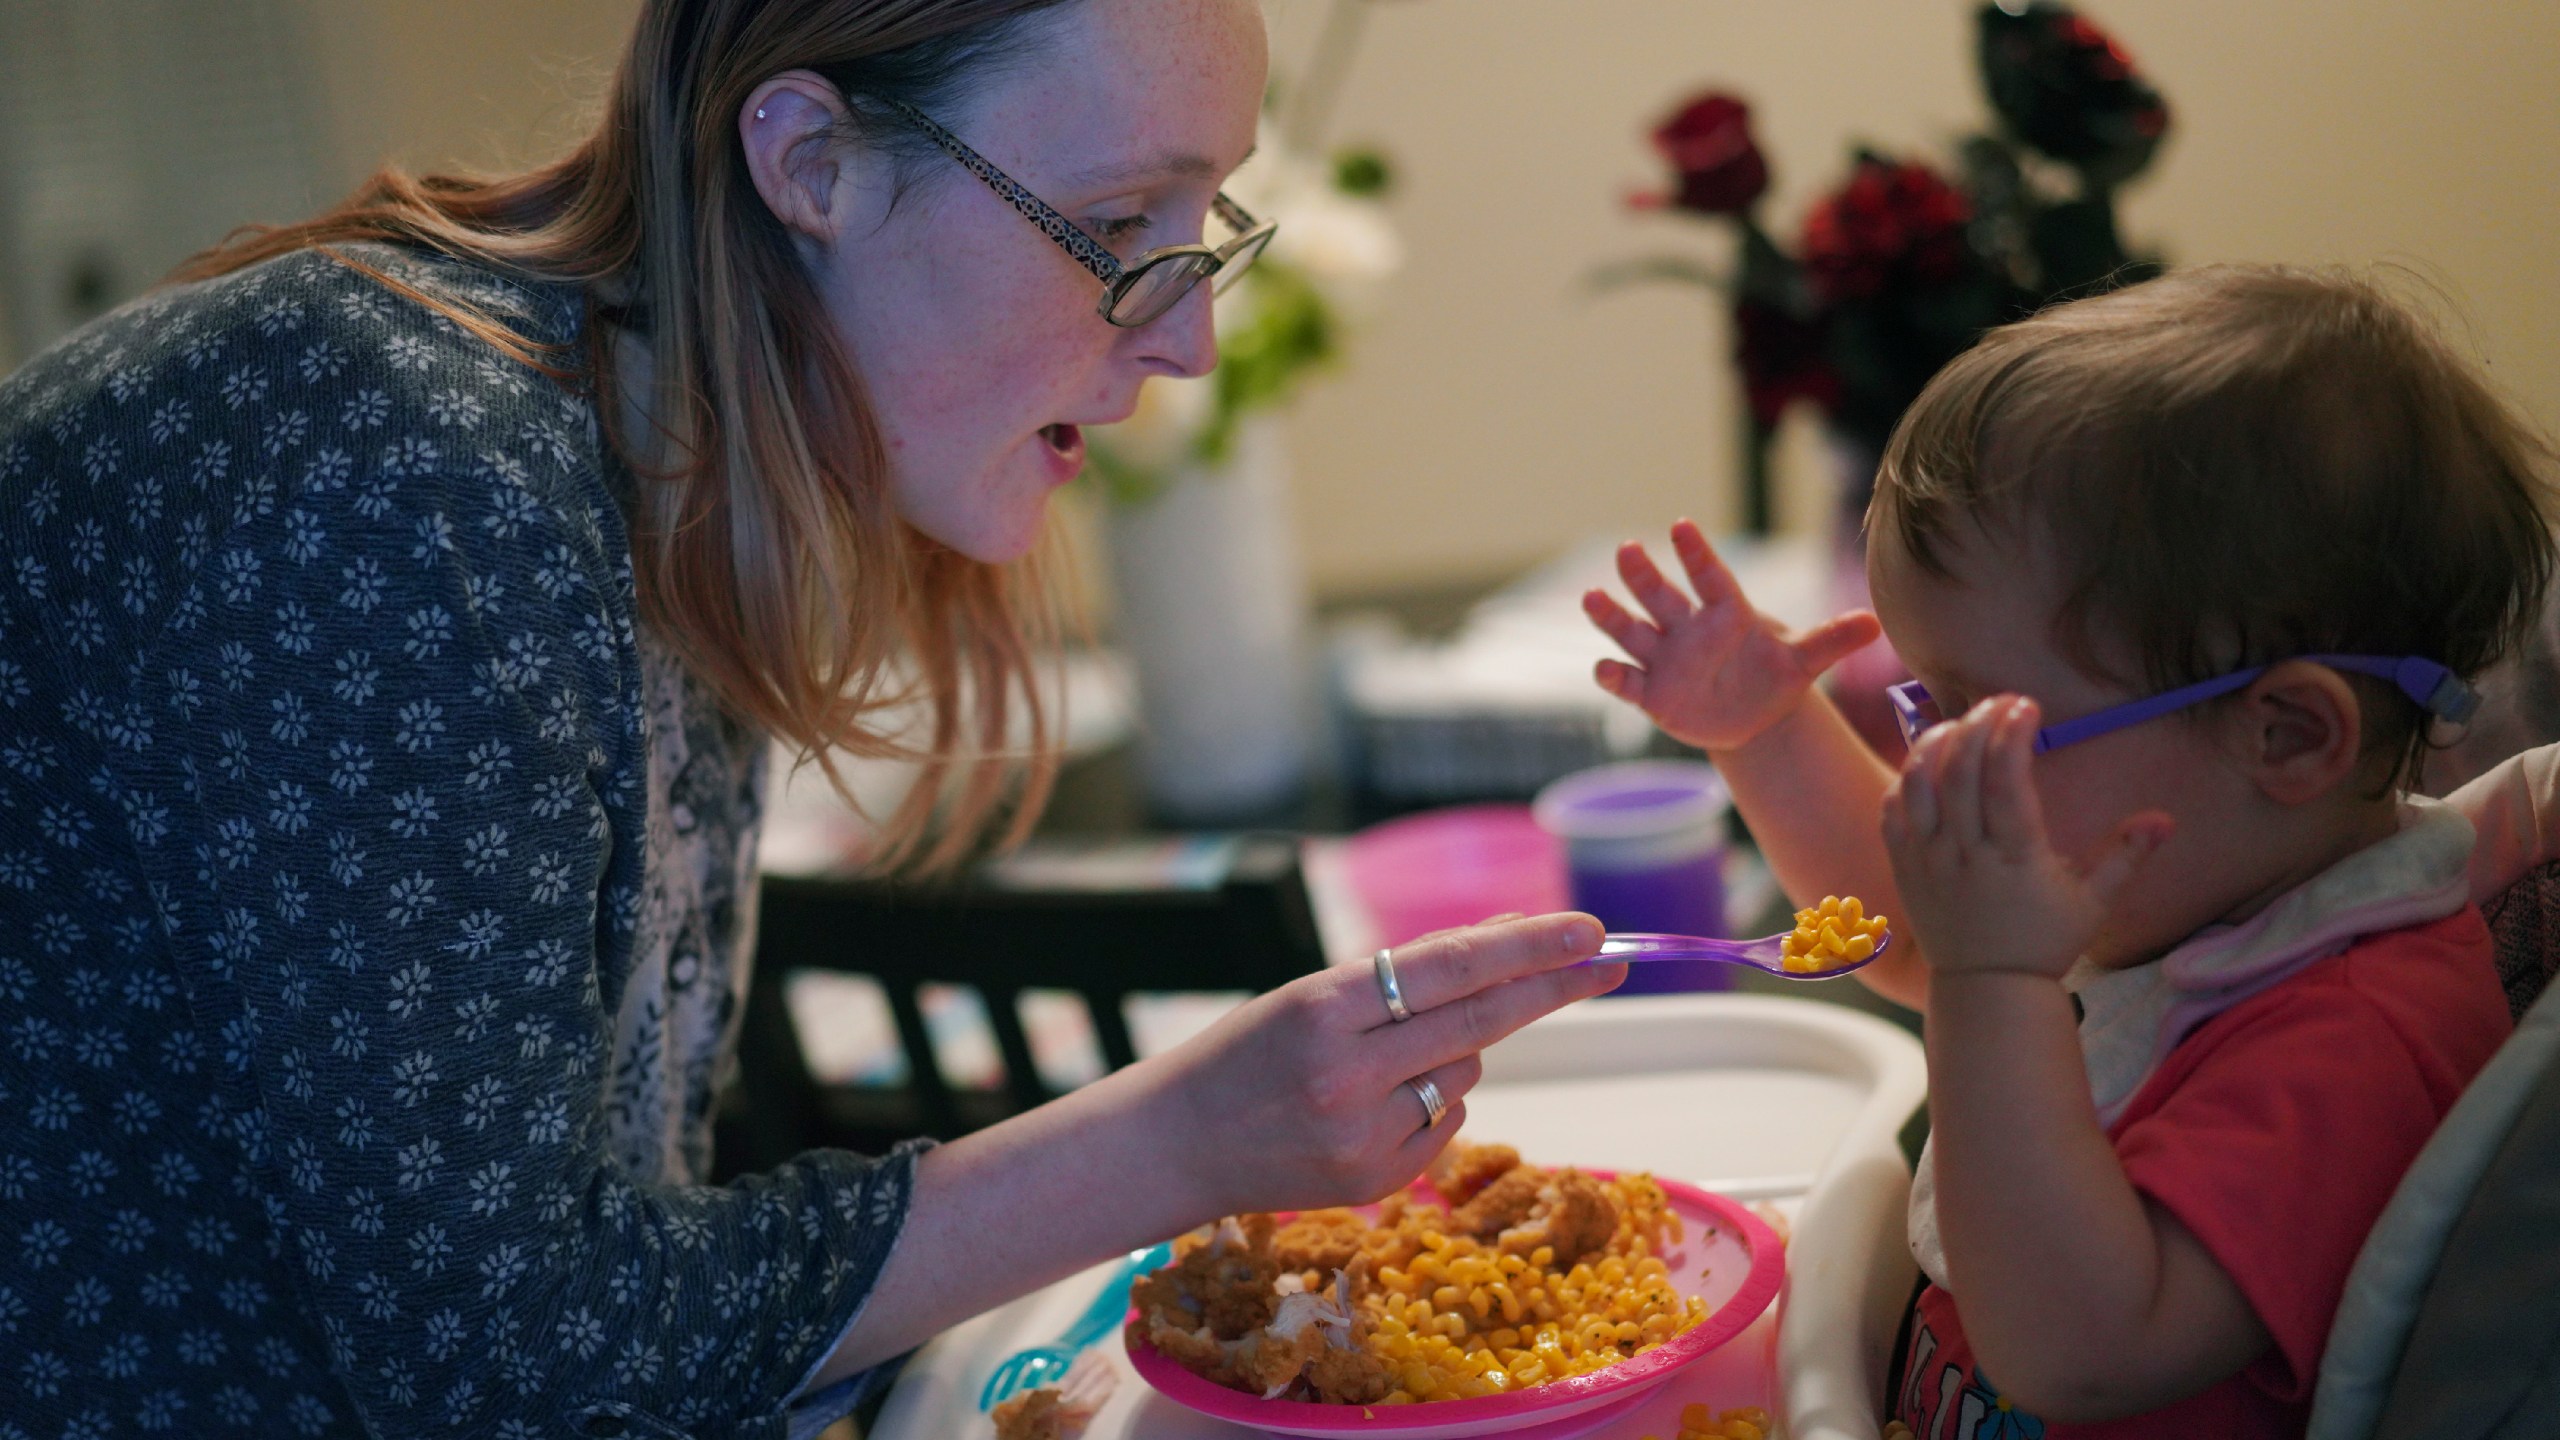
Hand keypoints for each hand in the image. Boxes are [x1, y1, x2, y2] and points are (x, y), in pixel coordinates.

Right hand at [1150, 913, 1623, 1217]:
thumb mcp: (1309, 994)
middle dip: (1552, 987)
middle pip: (1480, 1021)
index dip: (1526, 947)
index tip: (1588, 929)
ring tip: (1374, 1062)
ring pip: (1465, 1070)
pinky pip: (1446, 1119)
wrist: (1174, 1145)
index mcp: (1321, 1009)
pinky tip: (1368, 1107)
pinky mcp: (1379, 1180)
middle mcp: (1347, 1074)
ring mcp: (1365, 1136)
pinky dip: (1430, 1100)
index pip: (1448, 969)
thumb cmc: (1245, 1052)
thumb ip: (1406, 973)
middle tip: (1610, 960)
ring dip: (1453, 1050)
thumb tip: (1509, 939)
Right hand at [1584, 519, 1881, 753]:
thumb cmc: (1774, 677)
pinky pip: (1627, 680)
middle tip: (1628, 549)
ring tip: (1591, 596)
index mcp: (1725, 613)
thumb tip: (1876, 622)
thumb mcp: (1804, 661)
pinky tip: (1603, 668)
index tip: (1682, 526)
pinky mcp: (1651, 692)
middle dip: (1642, 574)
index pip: (1709, 577)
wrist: (1751, 716)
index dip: (1696, 554)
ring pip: (1632, 630)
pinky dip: (1613, 675)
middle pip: (1659, 595)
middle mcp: (1687, 629)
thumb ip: (1831, 640)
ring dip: (1611, 615)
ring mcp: (1665, 658)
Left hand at [1881, 696, 2172, 979]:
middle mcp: (1966, 855)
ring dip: (1935, 743)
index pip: (2005, 783)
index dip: (2011, 737)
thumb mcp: (2094, 902)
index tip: (2025, 705)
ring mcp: (1928, 861)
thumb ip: (2126, 855)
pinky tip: (1927, 760)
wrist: (1987, 989)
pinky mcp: (1903, 868)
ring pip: (1919, 785)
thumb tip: (2167, 819)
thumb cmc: (2045, 942)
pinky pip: (1892, 812)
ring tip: (1960, 721)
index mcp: (2014, 859)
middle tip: (2000, 702)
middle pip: (1961, 773)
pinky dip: (1906, 779)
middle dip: (1979, 724)